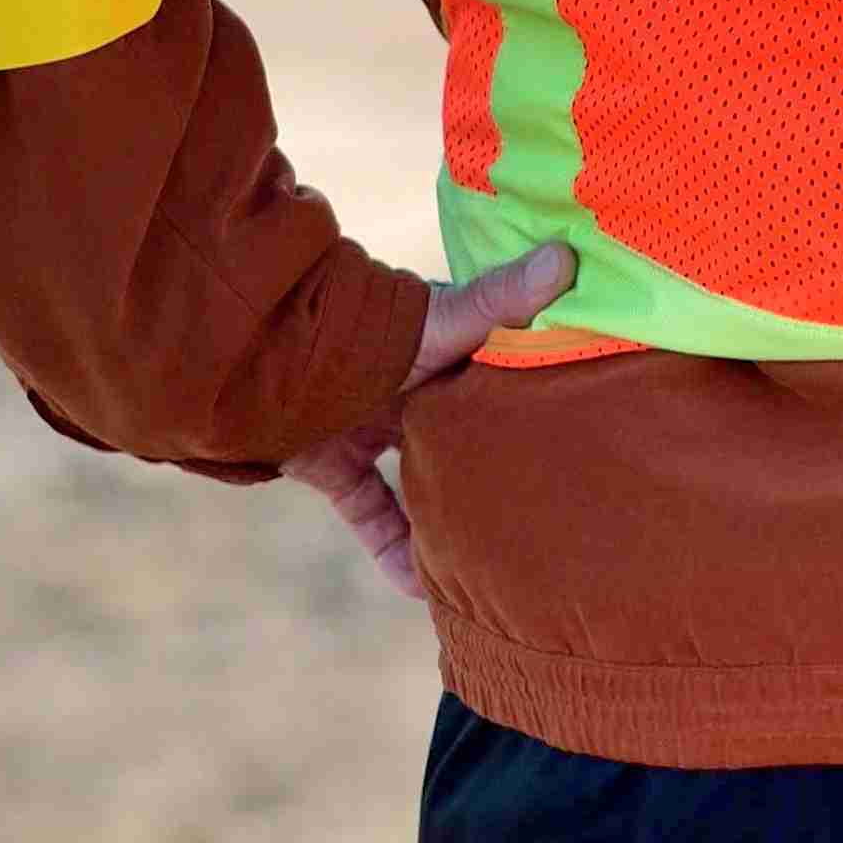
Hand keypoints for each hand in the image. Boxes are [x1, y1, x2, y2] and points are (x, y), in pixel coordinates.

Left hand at [287, 241, 574, 601]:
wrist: (258, 362)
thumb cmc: (362, 333)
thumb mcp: (441, 319)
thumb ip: (499, 298)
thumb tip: (569, 254)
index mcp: (447, 349)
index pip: (503, 370)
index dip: (540, 391)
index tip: (584, 421)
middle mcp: (413, 389)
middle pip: (464, 430)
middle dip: (496, 461)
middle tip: (545, 504)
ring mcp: (372, 428)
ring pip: (421, 477)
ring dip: (446, 511)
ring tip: (490, 554)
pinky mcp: (335, 467)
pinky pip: (372, 513)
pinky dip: (391, 549)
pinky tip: (417, 588)